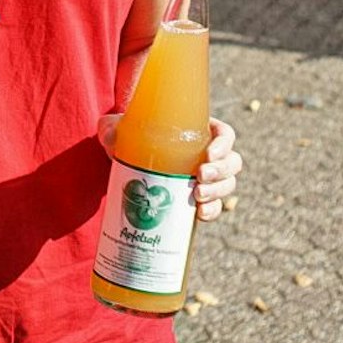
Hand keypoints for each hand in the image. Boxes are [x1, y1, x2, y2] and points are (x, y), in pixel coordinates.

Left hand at [97, 114, 243, 221]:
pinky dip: (212, 211)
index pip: (225, 134)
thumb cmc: (127, 136)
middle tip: (199, 177)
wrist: (125, 161)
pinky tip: (200, 214)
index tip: (208, 154)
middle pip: (232, 162)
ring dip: (218, 192)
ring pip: (228, 184)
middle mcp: (207, 154)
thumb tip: (110, 137)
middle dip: (221, 172)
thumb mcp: (118, 128)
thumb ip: (111, 128)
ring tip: (197, 196)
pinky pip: (215, 206)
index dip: (224, 144)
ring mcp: (205, 178)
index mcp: (198, 130)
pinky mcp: (197, 199)